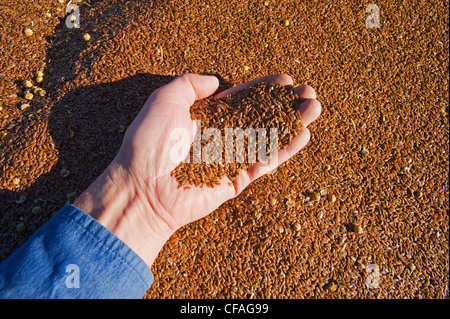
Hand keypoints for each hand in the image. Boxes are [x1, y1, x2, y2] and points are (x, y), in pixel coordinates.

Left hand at [74, 73, 320, 266]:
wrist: (143, 187)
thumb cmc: (150, 142)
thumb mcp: (165, 100)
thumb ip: (190, 84)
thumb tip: (216, 81)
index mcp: (204, 117)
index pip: (240, 98)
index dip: (262, 89)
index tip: (284, 80)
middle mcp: (219, 136)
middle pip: (260, 116)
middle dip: (284, 104)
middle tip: (309, 93)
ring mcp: (229, 159)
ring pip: (267, 138)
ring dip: (292, 124)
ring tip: (315, 108)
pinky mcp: (235, 180)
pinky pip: (264, 163)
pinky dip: (284, 150)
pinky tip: (303, 135)